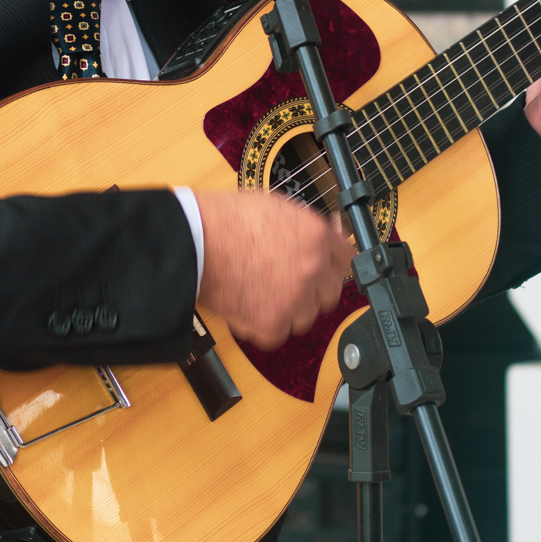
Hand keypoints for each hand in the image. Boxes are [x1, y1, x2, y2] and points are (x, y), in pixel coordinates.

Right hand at [195, 189, 354, 348]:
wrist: (193, 241)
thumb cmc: (224, 221)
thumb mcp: (277, 208)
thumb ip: (307, 226)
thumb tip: (326, 234)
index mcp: (317, 236)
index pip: (347, 258)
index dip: (331, 264)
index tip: (324, 269)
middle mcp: (313, 268)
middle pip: (330, 293)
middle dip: (312, 290)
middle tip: (286, 283)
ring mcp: (295, 298)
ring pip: (305, 317)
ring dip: (288, 310)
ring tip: (261, 293)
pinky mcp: (272, 323)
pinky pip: (278, 334)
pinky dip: (263, 325)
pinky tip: (248, 306)